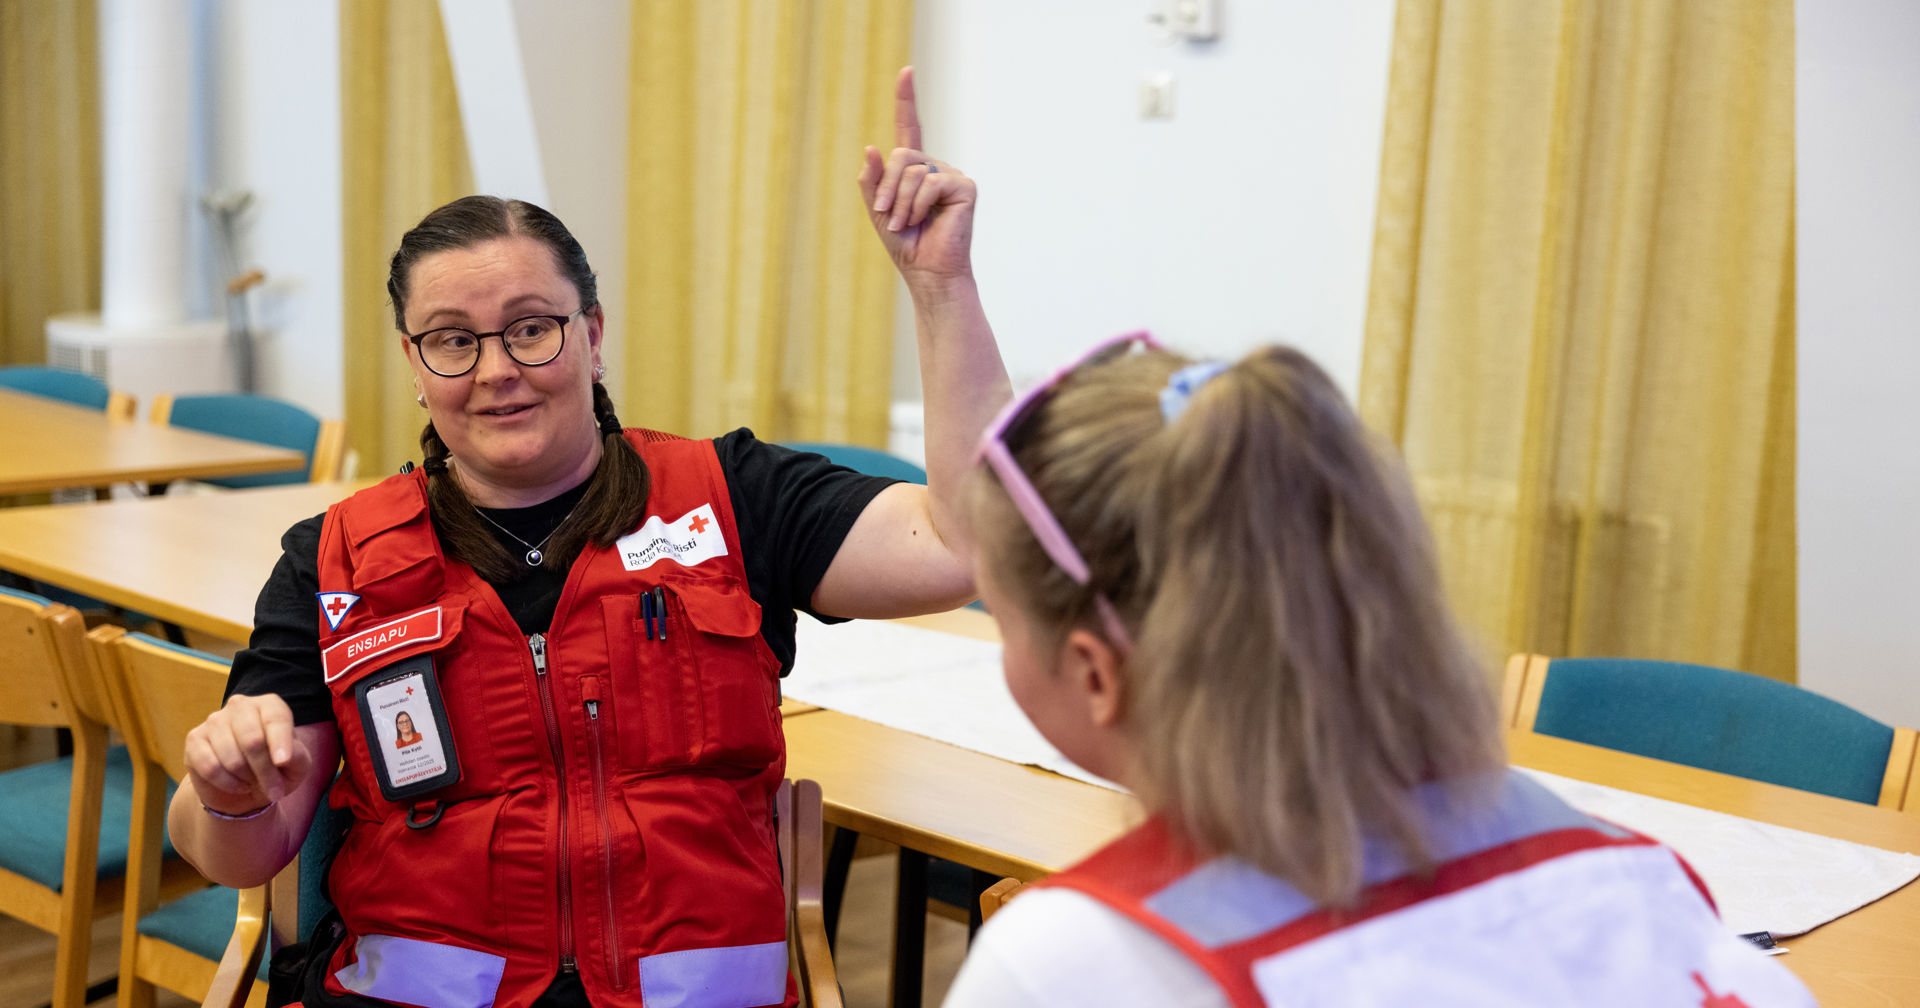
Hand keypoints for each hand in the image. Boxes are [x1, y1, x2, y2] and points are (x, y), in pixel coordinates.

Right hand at [183, 693, 314, 814]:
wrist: (243, 789)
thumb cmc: (276, 771)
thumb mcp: (296, 767)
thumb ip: (296, 757)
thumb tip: (282, 758)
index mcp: (269, 705)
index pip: (276, 719)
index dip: (280, 742)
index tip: (283, 762)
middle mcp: (240, 706)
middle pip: (252, 740)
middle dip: (265, 771)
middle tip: (275, 791)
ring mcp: (214, 720)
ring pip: (231, 758)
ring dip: (246, 779)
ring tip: (253, 783)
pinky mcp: (194, 739)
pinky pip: (210, 767)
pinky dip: (227, 783)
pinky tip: (237, 785)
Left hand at [858, 66, 975, 287]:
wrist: (927, 272)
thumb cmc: (906, 244)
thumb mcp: (878, 209)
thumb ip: (872, 179)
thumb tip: (872, 147)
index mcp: (914, 169)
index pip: (910, 127)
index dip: (907, 99)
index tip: (906, 71)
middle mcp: (934, 167)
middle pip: (902, 154)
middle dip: (887, 186)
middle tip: (886, 214)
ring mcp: (951, 175)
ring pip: (914, 169)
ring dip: (901, 201)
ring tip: (904, 224)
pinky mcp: (965, 187)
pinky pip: (931, 182)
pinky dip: (918, 203)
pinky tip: (922, 220)